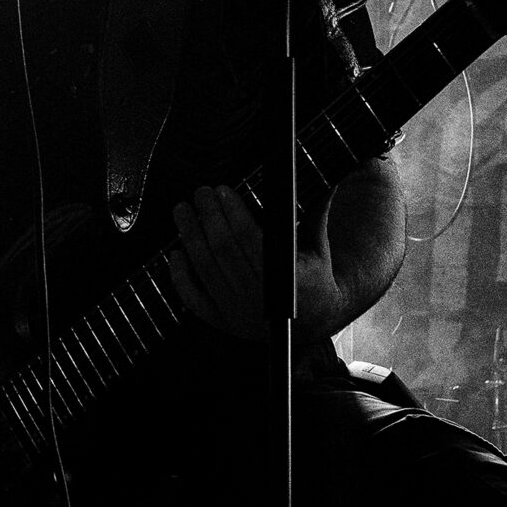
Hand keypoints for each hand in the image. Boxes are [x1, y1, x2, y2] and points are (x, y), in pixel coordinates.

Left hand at [166, 184, 346, 340]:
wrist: (311, 325)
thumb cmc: (313, 278)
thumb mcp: (318, 249)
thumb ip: (317, 214)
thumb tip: (331, 181)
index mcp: (286, 281)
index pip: (250, 239)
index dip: (232, 213)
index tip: (221, 190)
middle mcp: (260, 301)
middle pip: (223, 251)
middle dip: (208, 217)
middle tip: (200, 193)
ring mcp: (238, 314)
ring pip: (205, 269)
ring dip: (190, 236)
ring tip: (182, 211)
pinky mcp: (222, 323)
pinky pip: (193, 299)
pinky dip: (181, 276)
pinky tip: (176, 252)